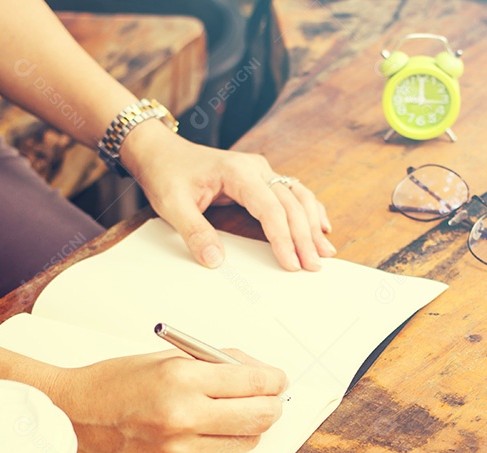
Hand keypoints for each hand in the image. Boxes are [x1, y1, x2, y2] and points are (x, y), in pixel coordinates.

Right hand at [51, 350, 286, 452]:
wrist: (68, 418)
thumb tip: (259, 372)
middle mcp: (183, 416)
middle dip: (273, 406)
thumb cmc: (113, 384)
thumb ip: (214, 363)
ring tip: (228, 415)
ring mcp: (179, 450)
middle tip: (270, 400)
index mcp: (181, 378)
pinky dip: (224, 448)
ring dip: (247, 428)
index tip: (278, 381)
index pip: (255, 382)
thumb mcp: (165, 358)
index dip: (275, 381)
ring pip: (246, 442)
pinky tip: (206, 435)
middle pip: (261, 416)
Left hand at [121, 121, 334, 271]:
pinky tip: (321, 227)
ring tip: (325, 251)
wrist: (161, 152)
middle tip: (314, 265)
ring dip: (313, 224)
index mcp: (237, 172)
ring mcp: (261, 171)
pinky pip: (293, 193)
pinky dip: (309, 211)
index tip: (291, 263)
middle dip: (305, 236)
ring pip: (298, 197)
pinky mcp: (260, 178)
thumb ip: (194, 232)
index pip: (270, 208)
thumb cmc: (167, 174)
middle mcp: (255, 168)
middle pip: (291, 204)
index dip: (283, 238)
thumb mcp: (172, 205)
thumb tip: (215, 261)